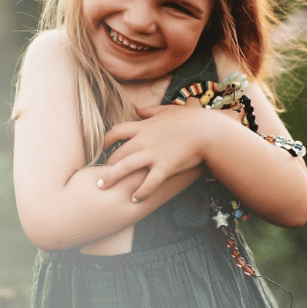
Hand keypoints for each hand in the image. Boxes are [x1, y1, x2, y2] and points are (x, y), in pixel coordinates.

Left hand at [98, 103, 213, 201]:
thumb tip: (138, 108)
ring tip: (102, 187)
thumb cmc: (190, 119)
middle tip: (99, 173)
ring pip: (126, 167)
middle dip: (106, 164)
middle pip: (117, 152)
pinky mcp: (166, 167)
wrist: (208, 130)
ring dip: (112, 177)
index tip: (100, 147)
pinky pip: (149, 182)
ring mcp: (154, 154)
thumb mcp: (168, 110)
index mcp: (144, 127)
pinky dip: (141, 192)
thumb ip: (151, 110)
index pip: (117, 131)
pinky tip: (135, 199)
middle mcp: (144, 140)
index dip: (105, 140)